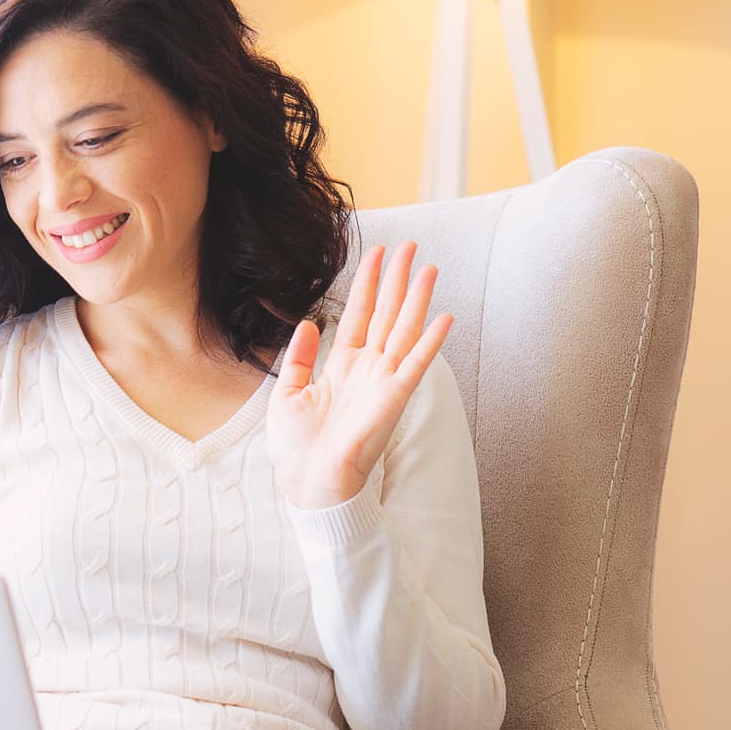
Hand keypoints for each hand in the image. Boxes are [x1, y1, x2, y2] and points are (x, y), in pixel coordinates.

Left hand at [267, 241, 453, 509]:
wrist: (308, 482)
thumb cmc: (297, 448)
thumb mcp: (286, 394)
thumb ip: (297, 358)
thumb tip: (308, 323)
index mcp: (341, 367)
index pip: (358, 315)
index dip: (366, 284)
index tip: (376, 254)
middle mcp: (366, 369)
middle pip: (385, 314)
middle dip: (396, 279)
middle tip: (410, 246)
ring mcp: (383, 381)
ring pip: (403, 329)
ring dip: (416, 298)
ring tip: (427, 266)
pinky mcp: (394, 397)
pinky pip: (416, 363)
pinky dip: (430, 341)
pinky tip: (444, 315)